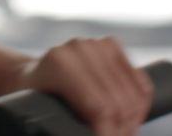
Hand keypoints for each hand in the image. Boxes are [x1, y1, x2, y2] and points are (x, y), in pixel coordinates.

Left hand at [14, 37, 152, 135]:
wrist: (30, 74)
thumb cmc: (32, 99)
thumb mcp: (39, 112)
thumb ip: (61, 125)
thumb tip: (99, 131)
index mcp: (59, 63)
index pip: (100, 107)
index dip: (107, 132)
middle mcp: (78, 48)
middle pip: (118, 102)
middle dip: (121, 128)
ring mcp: (95, 44)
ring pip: (133, 94)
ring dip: (133, 119)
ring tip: (122, 130)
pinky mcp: (110, 45)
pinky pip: (140, 80)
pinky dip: (140, 103)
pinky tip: (132, 116)